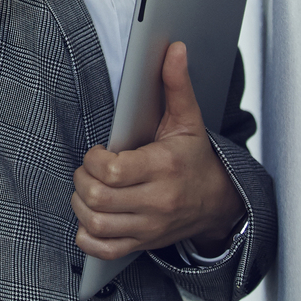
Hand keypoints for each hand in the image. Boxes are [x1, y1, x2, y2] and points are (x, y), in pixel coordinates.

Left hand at [70, 42, 245, 259]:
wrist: (220, 203)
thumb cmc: (195, 158)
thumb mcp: (189, 120)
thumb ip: (176, 84)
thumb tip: (174, 49)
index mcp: (164, 168)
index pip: (113, 172)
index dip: (94, 159)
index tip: (99, 150)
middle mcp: (157, 201)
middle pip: (98, 198)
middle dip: (82, 179)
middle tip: (89, 169)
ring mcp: (149, 226)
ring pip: (96, 224)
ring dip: (80, 205)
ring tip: (88, 188)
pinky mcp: (143, 243)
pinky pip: (104, 250)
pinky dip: (88, 237)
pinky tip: (90, 218)